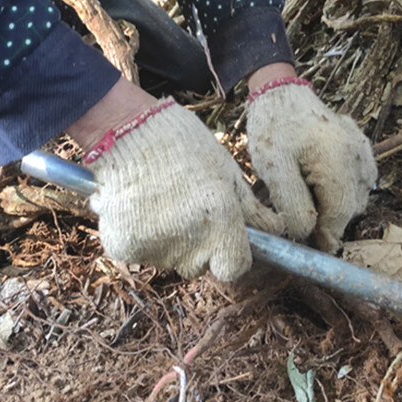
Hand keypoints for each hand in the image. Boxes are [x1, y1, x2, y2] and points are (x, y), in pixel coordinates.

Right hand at [83, 96, 281, 281]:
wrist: (125, 131)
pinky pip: (139, 253)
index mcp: (220, 222)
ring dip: (169, 240)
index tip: (225, 239)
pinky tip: (137, 206)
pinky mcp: (123, 248)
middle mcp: (190, 243)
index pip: (234, 269)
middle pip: (200, 266)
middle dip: (198, 247)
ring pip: (169, 259)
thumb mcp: (226, 171)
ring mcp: (155, 249)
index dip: (231, 256)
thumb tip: (278, 229)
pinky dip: (138, 236)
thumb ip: (251, 208)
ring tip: (160, 200)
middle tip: (187, 210)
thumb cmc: (182, 144)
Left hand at [246, 68, 376, 252]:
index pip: (340, 214)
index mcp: (337, 159)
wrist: (281, 95)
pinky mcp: (363, 149)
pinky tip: (320, 184)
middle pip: (351, 208)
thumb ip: (293, 205)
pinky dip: (341, 191)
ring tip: (306, 195)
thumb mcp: (273, 170)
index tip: (309, 246)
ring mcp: (364, 151)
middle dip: (328, 221)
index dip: (325, 236)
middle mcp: (358, 155)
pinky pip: (359, 183)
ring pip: (357, 198)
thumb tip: (308, 234)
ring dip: (334, 206)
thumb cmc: (273, 130)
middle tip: (301, 221)